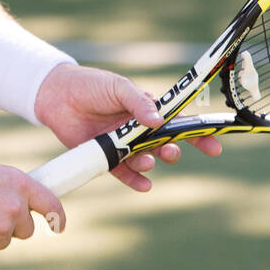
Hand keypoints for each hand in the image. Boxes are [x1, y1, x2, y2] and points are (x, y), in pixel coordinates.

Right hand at [0, 154, 63, 258]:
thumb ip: (9, 186)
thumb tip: (14, 196)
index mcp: (21, 185)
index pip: (50, 204)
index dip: (57, 217)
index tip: (58, 225)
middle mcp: (15, 208)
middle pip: (26, 230)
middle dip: (14, 226)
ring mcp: (0, 228)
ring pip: (4, 241)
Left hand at [33, 63, 221, 190]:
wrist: (56, 95)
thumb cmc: (91, 85)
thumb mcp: (118, 87)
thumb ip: (138, 103)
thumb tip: (160, 120)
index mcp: (146, 109)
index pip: (177, 122)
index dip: (195, 133)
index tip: (213, 144)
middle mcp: (137, 128)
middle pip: (164, 143)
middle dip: (174, 151)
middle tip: (172, 154)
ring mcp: (122, 143)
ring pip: (145, 158)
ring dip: (151, 163)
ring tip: (148, 162)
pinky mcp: (104, 155)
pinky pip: (123, 172)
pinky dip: (135, 180)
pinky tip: (145, 184)